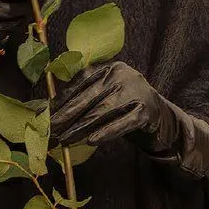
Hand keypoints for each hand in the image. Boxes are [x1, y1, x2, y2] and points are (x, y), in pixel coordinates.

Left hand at [50, 61, 208, 178]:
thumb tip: (52, 106)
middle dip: (67, 115)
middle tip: (51, 129)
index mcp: (110, 67)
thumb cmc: (125, 106)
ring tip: (64, 139)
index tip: (47, 114)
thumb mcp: (107, 93)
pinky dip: (105, 133)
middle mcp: (123, 75)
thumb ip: (85, 93)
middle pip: (89, 97)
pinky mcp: (146, 112)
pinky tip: (90, 141)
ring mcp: (136, 93)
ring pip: (102, 112)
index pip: (81, 83)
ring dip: (80, 128)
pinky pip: (121, 124)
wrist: (162, 117)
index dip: (63, 100)